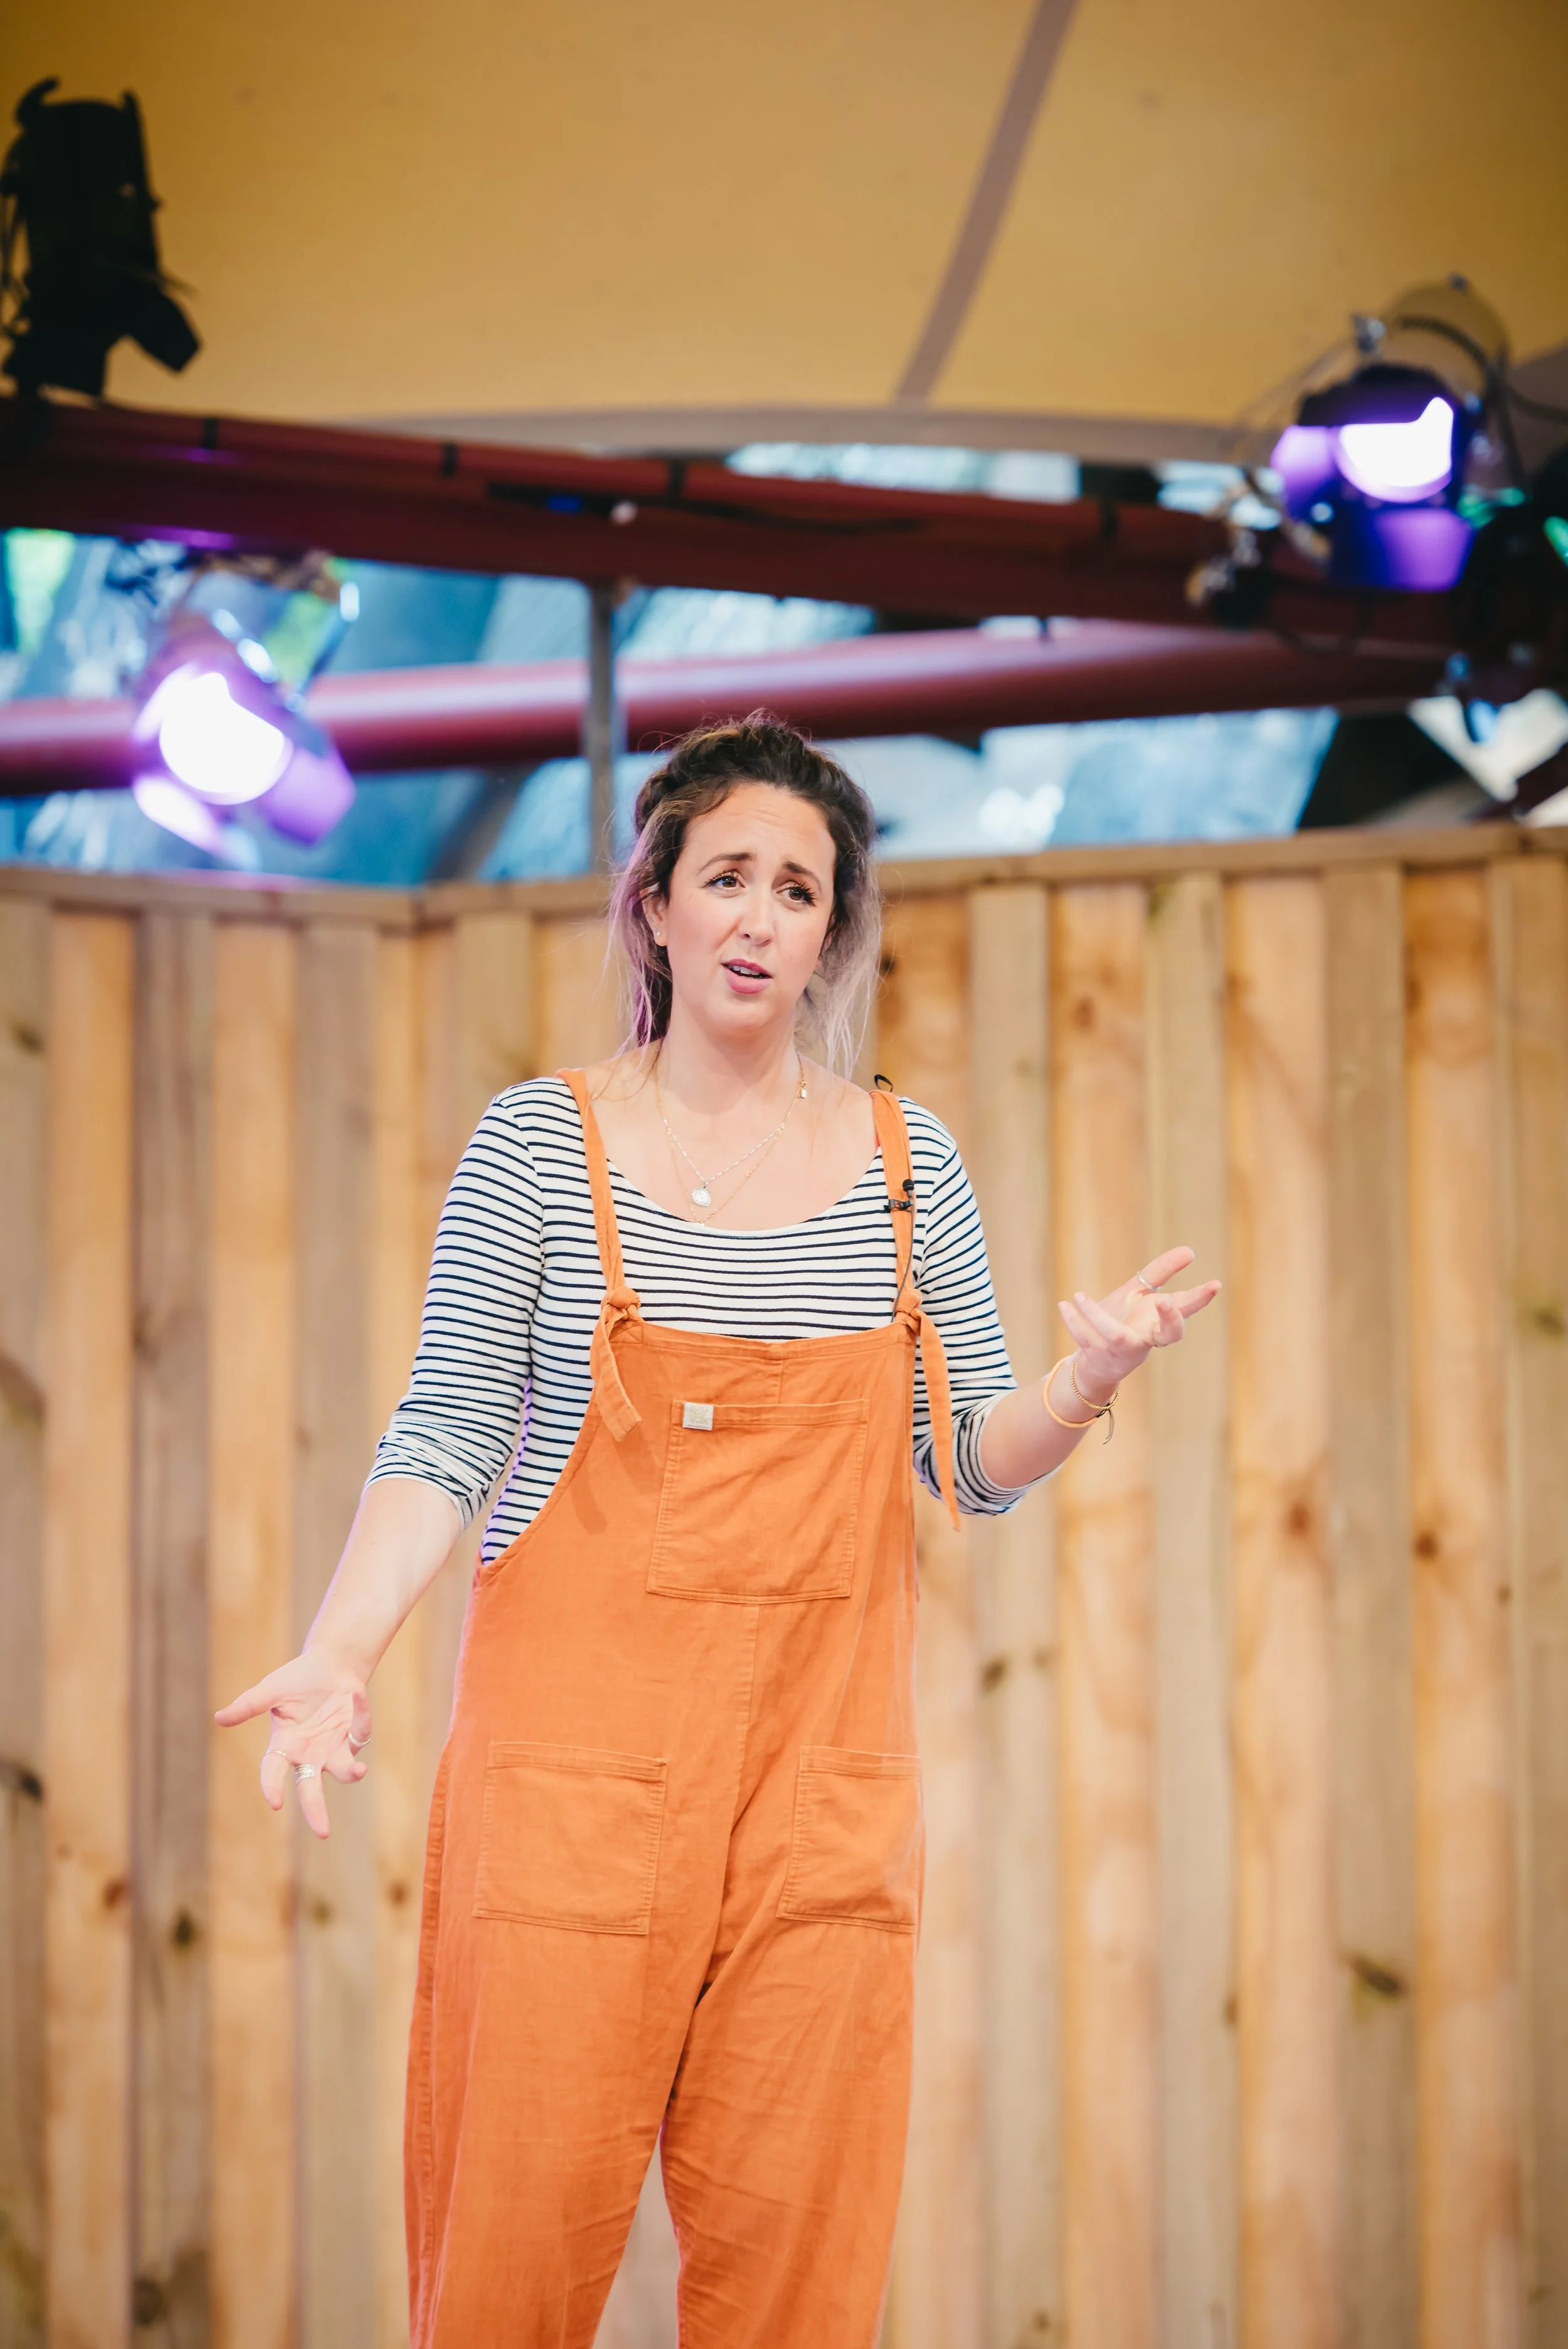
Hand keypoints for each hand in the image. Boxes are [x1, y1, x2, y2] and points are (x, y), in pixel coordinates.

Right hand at [214, 1648, 370, 1840]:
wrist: (330, 1666)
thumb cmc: (296, 1680)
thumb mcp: (270, 1690)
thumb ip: (248, 1705)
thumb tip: (219, 1718)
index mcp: (284, 1745)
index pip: (273, 1771)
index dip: (271, 1786)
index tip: (275, 1802)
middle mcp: (309, 1753)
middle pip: (310, 1789)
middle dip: (316, 1811)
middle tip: (323, 1832)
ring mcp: (333, 1748)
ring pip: (342, 1771)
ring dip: (350, 1773)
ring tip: (357, 1771)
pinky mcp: (354, 1736)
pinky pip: (360, 1734)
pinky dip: (361, 1716)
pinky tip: (357, 1695)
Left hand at [1058, 1246, 1220, 1399]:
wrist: (1097, 1361)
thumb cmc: (1125, 1321)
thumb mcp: (1142, 1294)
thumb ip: (1162, 1272)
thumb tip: (1190, 1250)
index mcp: (1159, 1323)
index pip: (1186, 1311)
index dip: (1200, 1299)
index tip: (1215, 1284)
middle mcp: (1147, 1339)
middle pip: (1168, 1335)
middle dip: (1171, 1320)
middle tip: (1165, 1303)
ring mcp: (1123, 1350)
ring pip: (1116, 1336)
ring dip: (1098, 1316)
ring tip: (1080, 1295)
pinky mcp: (1099, 1356)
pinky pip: (1086, 1339)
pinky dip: (1074, 1322)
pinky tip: (1065, 1304)